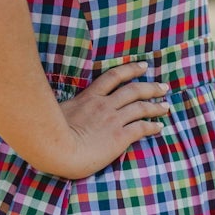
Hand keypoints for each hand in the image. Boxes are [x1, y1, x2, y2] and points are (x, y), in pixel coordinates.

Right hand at [45, 62, 170, 177]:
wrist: (55, 148)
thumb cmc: (48, 134)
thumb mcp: (56, 112)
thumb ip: (67, 109)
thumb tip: (64, 110)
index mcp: (88, 97)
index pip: (113, 77)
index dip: (130, 69)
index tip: (143, 66)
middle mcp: (104, 105)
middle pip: (133, 90)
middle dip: (150, 87)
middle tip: (163, 87)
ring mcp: (113, 120)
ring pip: (141, 107)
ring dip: (156, 106)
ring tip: (166, 106)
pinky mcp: (119, 137)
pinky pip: (141, 128)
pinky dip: (152, 126)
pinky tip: (160, 127)